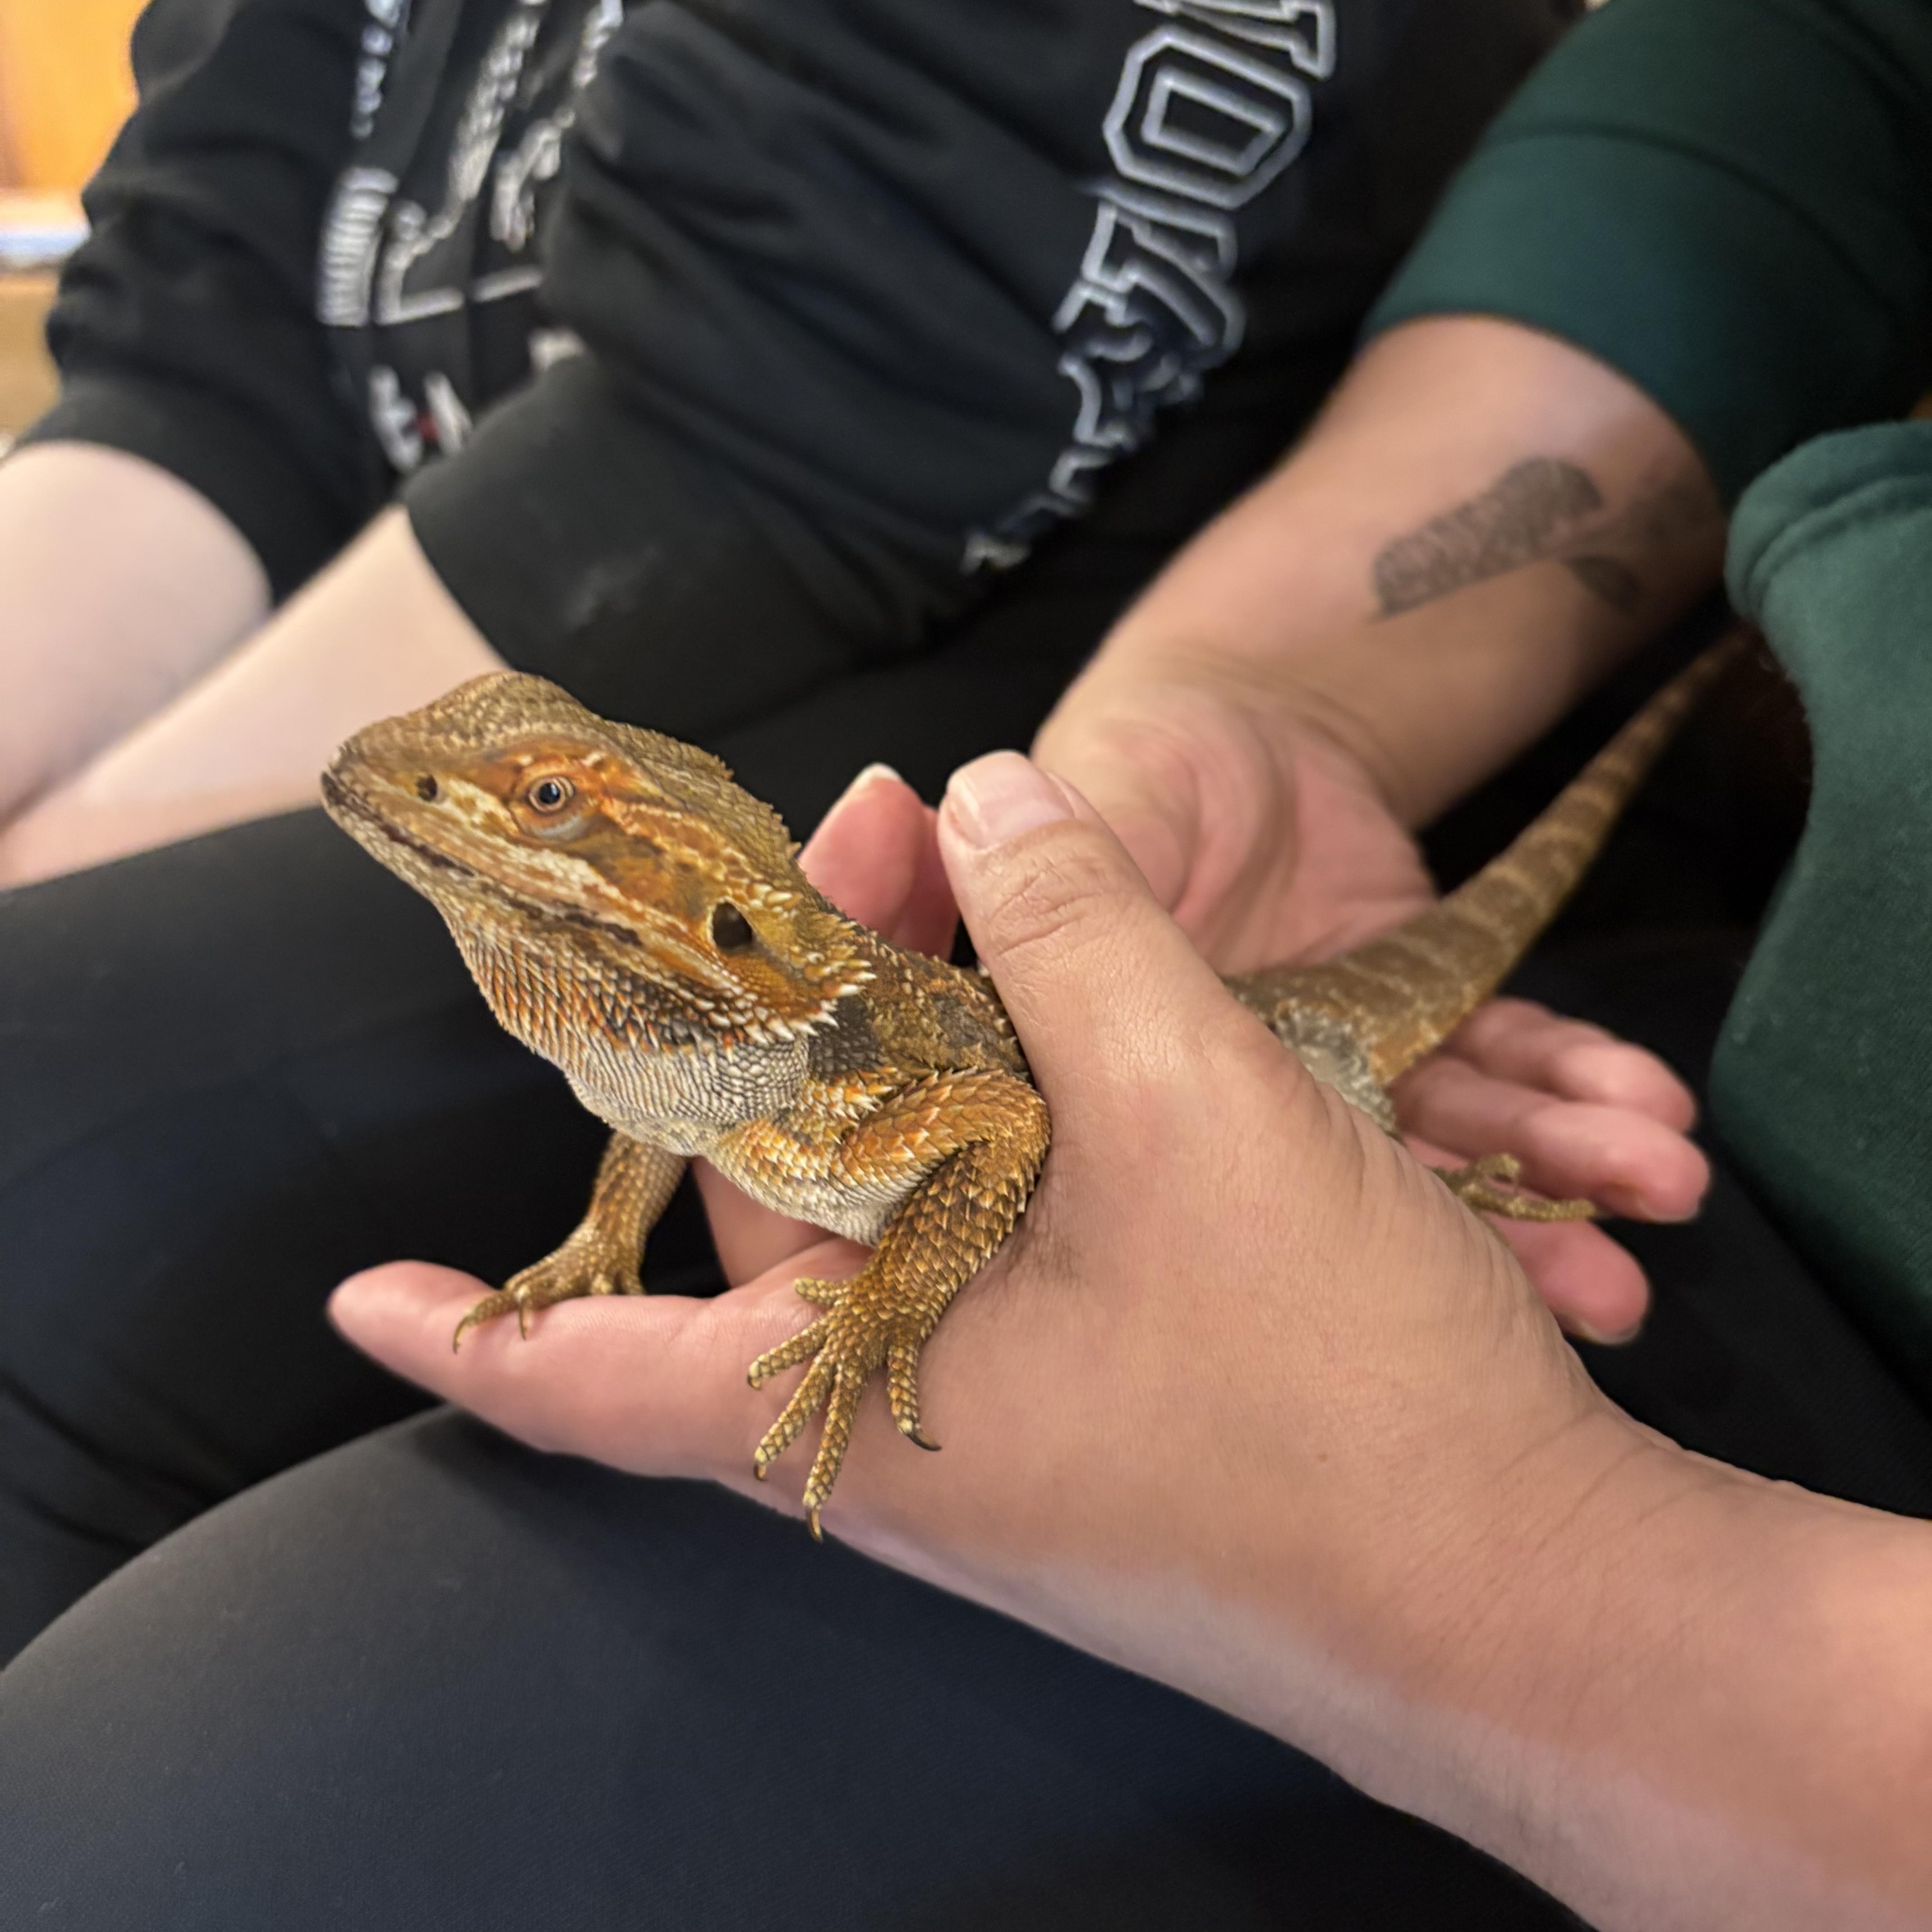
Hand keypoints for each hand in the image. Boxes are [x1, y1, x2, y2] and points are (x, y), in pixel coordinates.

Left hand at [332, 757, 1931, 1930]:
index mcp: (863, 1391)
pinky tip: (1168, 1036)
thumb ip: (1074, 934)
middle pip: (804, 1190)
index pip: (597, 1370)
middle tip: (917, 834)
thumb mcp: (1195, 1115)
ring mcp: (1019, 1417)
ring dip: (999, 1047)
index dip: (472, 1323)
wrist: (1543, 1601)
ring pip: (939, 1194)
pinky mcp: (1119, 1398)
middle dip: (844, 1003)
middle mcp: (914, 1421)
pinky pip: (1044, 1232)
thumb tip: (983, 798)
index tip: (362, 1297)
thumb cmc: (1336, 1394)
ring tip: (1050, 892)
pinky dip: (1083, 1129)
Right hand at [1033, 664, 1708, 1339]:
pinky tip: (1650, 1103)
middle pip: (1360, 1213)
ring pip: (1453, 1148)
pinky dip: (1578, 1081)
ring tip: (1662, 1182)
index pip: (1222, 1204)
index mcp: (1137, 1110)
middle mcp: (1236, 1125)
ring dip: (1564, 1165)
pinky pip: (1504, 1064)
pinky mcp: (1421, 1022)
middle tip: (1609, 1297)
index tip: (1430, 1313)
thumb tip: (1023, 998)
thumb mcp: (1106, 826)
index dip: (1324, 1262)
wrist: (1250, 708)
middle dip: (1492, 1244)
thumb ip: (1073, 907)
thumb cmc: (1148, 765)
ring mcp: (1337, 1081)